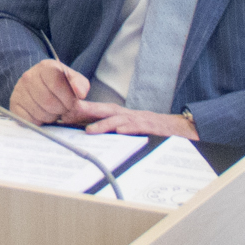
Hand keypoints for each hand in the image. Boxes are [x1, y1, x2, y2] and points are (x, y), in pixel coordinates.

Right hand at [7, 58, 89, 125]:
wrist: (38, 83)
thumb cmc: (58, 83)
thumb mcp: (72, 79)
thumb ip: (80, 84)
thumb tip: (80, 93)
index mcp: (46, 67)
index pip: (58, 85)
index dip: (68, 99)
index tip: (71, 102)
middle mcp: (29, 76)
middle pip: (49, 102)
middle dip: (61, 110)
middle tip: (62, 108)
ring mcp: (18, 90)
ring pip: (40, 113)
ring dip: (51, 117)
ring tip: (53, 111)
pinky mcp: (13, 104)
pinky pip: (29, 120)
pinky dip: (39, 121)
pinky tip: (42, 114)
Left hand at [77, 106, 196, 138]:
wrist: (182, 128)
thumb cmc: (153, 129)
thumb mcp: (131, 129)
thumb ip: (113, 131)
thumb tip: (90, 134)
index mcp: (122, 116)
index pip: (98, 112)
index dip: (81, 112)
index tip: (63, 115)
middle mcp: (128, 115)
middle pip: (104, 110)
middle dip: (86, 112)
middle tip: (68, 115)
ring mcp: (140, 120)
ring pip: (119, 120)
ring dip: (103, 124)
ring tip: (89, 131)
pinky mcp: (152, 127)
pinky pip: (139, 127)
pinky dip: (128, 129)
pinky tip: (120, 131)